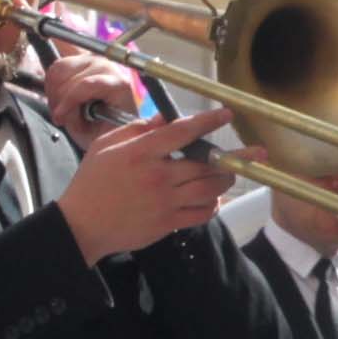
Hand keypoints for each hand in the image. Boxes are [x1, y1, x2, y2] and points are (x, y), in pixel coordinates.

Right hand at [39, 48, 144, 149]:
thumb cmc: (107, 130)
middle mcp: (108, 67)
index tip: (59, 117)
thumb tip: (63, 108)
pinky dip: (51, 84)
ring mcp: (94, 60)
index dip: (68, 101)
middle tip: (60, 118)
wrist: (113, 124)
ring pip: (60, 68)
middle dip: (59, 100)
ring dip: (53, 91)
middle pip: (70, 75)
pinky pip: (57, 67)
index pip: (87, 84)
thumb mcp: (92, 133)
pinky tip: (59, 98)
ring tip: (60, 108)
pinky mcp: (82, 59)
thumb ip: (77, 119)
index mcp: (120, 84)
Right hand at [54, 103, 235, 262]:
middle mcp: (157, 176)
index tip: (227, 114)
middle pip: (205, 164)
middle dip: (234, 157)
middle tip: (255, 154)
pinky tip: (213, 198)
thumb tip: (166, 118)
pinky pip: (201, 214)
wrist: (82, 224)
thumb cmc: (92, 181)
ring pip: (209, 189)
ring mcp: (164, 202)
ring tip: (231, 174)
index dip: (208, 122)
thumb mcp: (107, 145)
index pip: (182, 132)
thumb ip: (138, 130)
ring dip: (225, 180)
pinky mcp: (167, 223)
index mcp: (141, 153)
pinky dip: (213, 205)